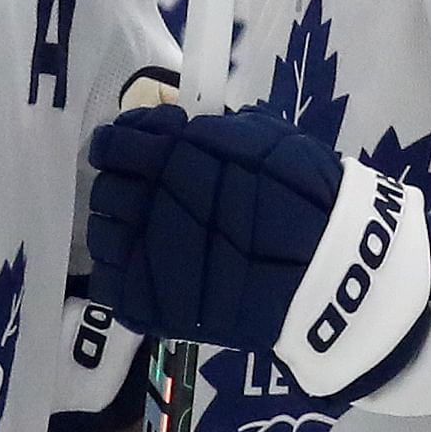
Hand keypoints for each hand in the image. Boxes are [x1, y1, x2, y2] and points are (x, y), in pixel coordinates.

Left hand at [85, 103, 430, 398]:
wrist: (330, 271)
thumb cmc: (308, 196)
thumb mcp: (266, 139)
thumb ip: (214, 133)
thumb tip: (180, 128)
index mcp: (173, 152)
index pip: (115, 142)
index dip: (121, 143)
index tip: (138, 150)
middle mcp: (148, 199)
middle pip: (105, 189)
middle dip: (121, 188)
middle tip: (148, 198)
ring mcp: (144, 254)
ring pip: (100, 235)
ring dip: (118, 232)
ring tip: (151, 239)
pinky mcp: (147, 303)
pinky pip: (109, 285)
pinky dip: (123, 278)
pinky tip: (152, 274)